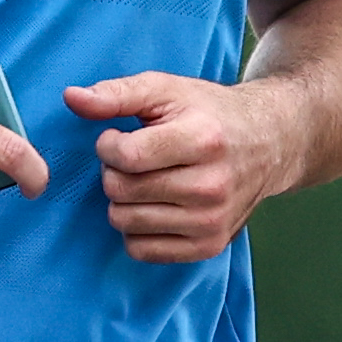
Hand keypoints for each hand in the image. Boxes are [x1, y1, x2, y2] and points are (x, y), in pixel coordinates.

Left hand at [68, 69, 307, 262]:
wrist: (269, 143)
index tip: (119, 137)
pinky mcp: (209, 246)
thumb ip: (117, 93)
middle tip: (135, 160)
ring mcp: (212, 221)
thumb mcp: (166, 90)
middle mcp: (212, 186)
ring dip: (122, 201)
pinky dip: (136, 229)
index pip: (126, 157)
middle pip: (121, 190)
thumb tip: (71, 98)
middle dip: (114, 172)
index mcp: (203, 140)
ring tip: (146, 181)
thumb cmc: (209, 113)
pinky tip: (153, 206)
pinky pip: (141, 250)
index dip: (108, 145)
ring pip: (125, 222)